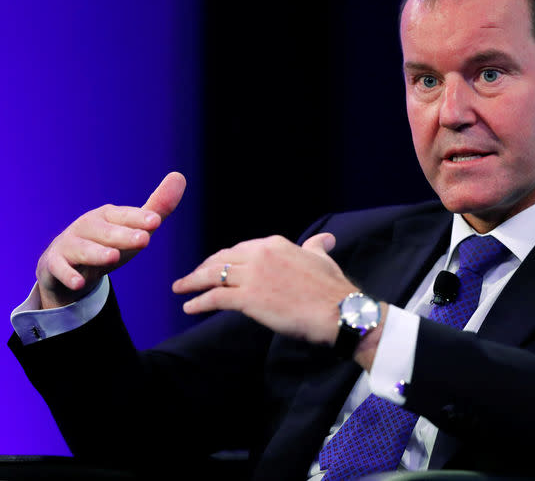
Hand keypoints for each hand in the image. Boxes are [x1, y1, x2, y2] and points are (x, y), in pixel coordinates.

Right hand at [35, 172, 185, 308]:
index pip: (125, 215)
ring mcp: (69, 243)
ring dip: (97, 253)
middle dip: (123, 235)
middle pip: (105, 231)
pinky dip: (69, 275)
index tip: (157, 221)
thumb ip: (158, 207)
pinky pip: (61, 269)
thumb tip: (180, 176)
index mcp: (108, 215)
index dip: (140, 218)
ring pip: (83, 249)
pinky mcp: (55, 263)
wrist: (69, 265)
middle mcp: (87, 225)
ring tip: (113, 257)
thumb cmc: (108, 242)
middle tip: (144, 239)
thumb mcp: (135, 227)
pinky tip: (79, 283)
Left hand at [173, 233, 357, 345]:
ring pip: (213, 275)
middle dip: (204, 268)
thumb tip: (324, 239)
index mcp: (275, 244)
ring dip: (192, 282)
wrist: (338, 311)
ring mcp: (253, 276)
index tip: (216, 265)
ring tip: (180, 289)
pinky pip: (215, 298)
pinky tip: (189, 307)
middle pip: (222, 259)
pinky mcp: (249, 299)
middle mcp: (260, 254)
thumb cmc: (332, 289)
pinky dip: (199, 301)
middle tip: (192, 277)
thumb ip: (316, 247)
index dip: (225, 258)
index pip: (240, 248)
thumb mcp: (321, 260)